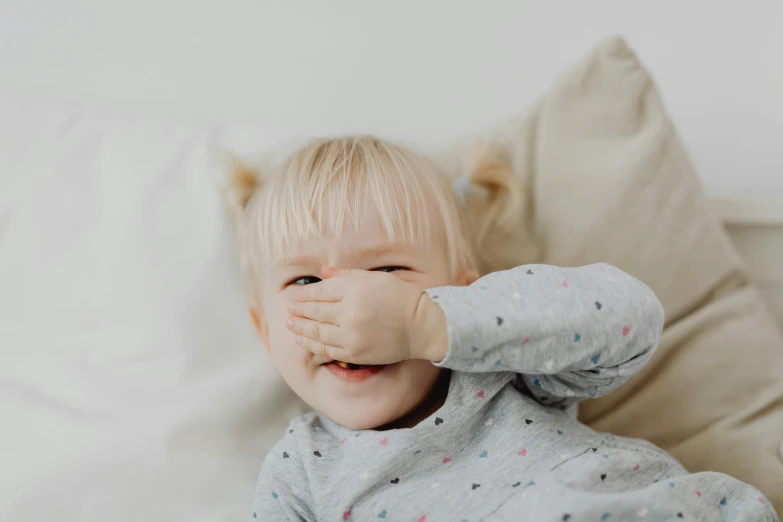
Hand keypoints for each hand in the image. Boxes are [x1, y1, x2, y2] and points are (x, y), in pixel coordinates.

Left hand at [286, 266, 446, 363]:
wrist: (421, 326)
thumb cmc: (400, 298)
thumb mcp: (374, 278)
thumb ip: (346, 274)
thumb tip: (322, 271)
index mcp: (354, 291)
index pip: (320, 292)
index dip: (304, 295)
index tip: (295, 296)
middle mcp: (349, 314)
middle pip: (314, 312)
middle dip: (298, 311)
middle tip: (288, 310)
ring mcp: (350, 336)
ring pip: (316, 332)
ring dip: (299, 328)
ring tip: (289, 324)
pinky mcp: (354, 353)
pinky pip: (326, 349)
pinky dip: (311, 345)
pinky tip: (302, 340)